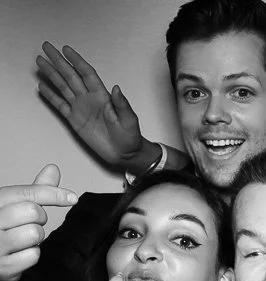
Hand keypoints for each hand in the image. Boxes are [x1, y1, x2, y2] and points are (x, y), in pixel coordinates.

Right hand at [0, 165, 76, 280]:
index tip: (72, 197)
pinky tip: (18, 254)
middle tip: (28, 223)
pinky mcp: (3, 266)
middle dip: (39, 218)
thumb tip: (53, 169)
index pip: (27, 193)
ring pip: (35, 233)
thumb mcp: (11, 206)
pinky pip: (33, 255)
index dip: (53, 194)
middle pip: (34, 212)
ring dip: (35, 238)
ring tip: (21, 239)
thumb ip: (32, 191)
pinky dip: (31, 255)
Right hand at [36, 42, 152, 170]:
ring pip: (63, 87)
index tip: (66, 50)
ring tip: (40, 62)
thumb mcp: (130, 120)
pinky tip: (43, 87)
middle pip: (71, 75)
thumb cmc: (130, 137)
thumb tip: (117, 89)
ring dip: (51, 74)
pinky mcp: (75, 120)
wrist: (124, 154)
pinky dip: (51, 96)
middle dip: (58, 61)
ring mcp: (81, 108)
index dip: (77, 61)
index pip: (87, 74)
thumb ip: (122, 104)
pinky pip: (60, 105)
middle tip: (47, 47)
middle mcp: (89, 99)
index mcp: (102, 96)